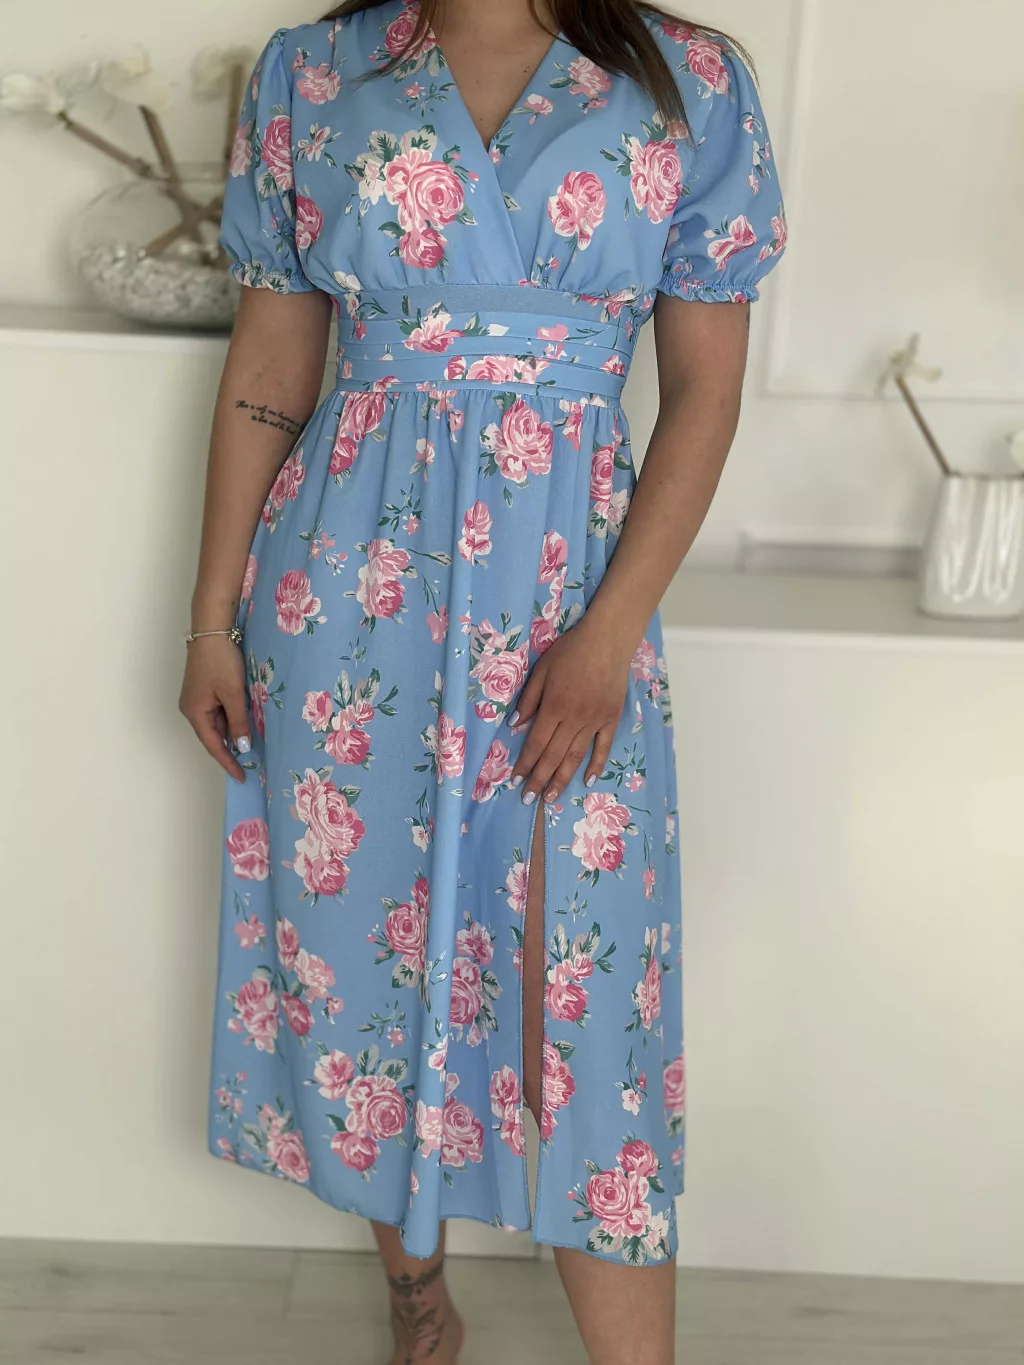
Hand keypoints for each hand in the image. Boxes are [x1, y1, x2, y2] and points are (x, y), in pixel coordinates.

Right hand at [179, 636, 251, 782]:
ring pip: (218, 722)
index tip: (241, 776)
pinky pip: (219, 710)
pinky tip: (246, 720)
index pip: (213, 745)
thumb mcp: (233, 693)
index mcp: (195, 712)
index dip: (228, 762)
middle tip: (252, 763)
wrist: (212, 629)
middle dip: (232, 748)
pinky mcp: (204, 689)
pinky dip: (232, 717)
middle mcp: (192, 708)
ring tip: (254, 743)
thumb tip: (243, 747)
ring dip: (234, 731)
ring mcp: (197, 699)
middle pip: (214, 735)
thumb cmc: (220, 661)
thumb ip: (238, 721)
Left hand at [509, 617, 633, 805]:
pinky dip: (595, 765)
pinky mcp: (611, 719)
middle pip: (554, 756)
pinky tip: (587, 781)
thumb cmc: (570, 652)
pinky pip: (603, 747)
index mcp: (553, 707)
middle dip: (539, 779)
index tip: (515, 780)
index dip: (525, 764)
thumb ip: (529, 699)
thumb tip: (515, 725)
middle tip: (528, 799)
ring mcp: (595, 721)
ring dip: (562, 779)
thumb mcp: (541, 670)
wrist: (607, 641)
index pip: (536, 743)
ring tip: (551, 798)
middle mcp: (574, 720)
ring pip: (576, 757)